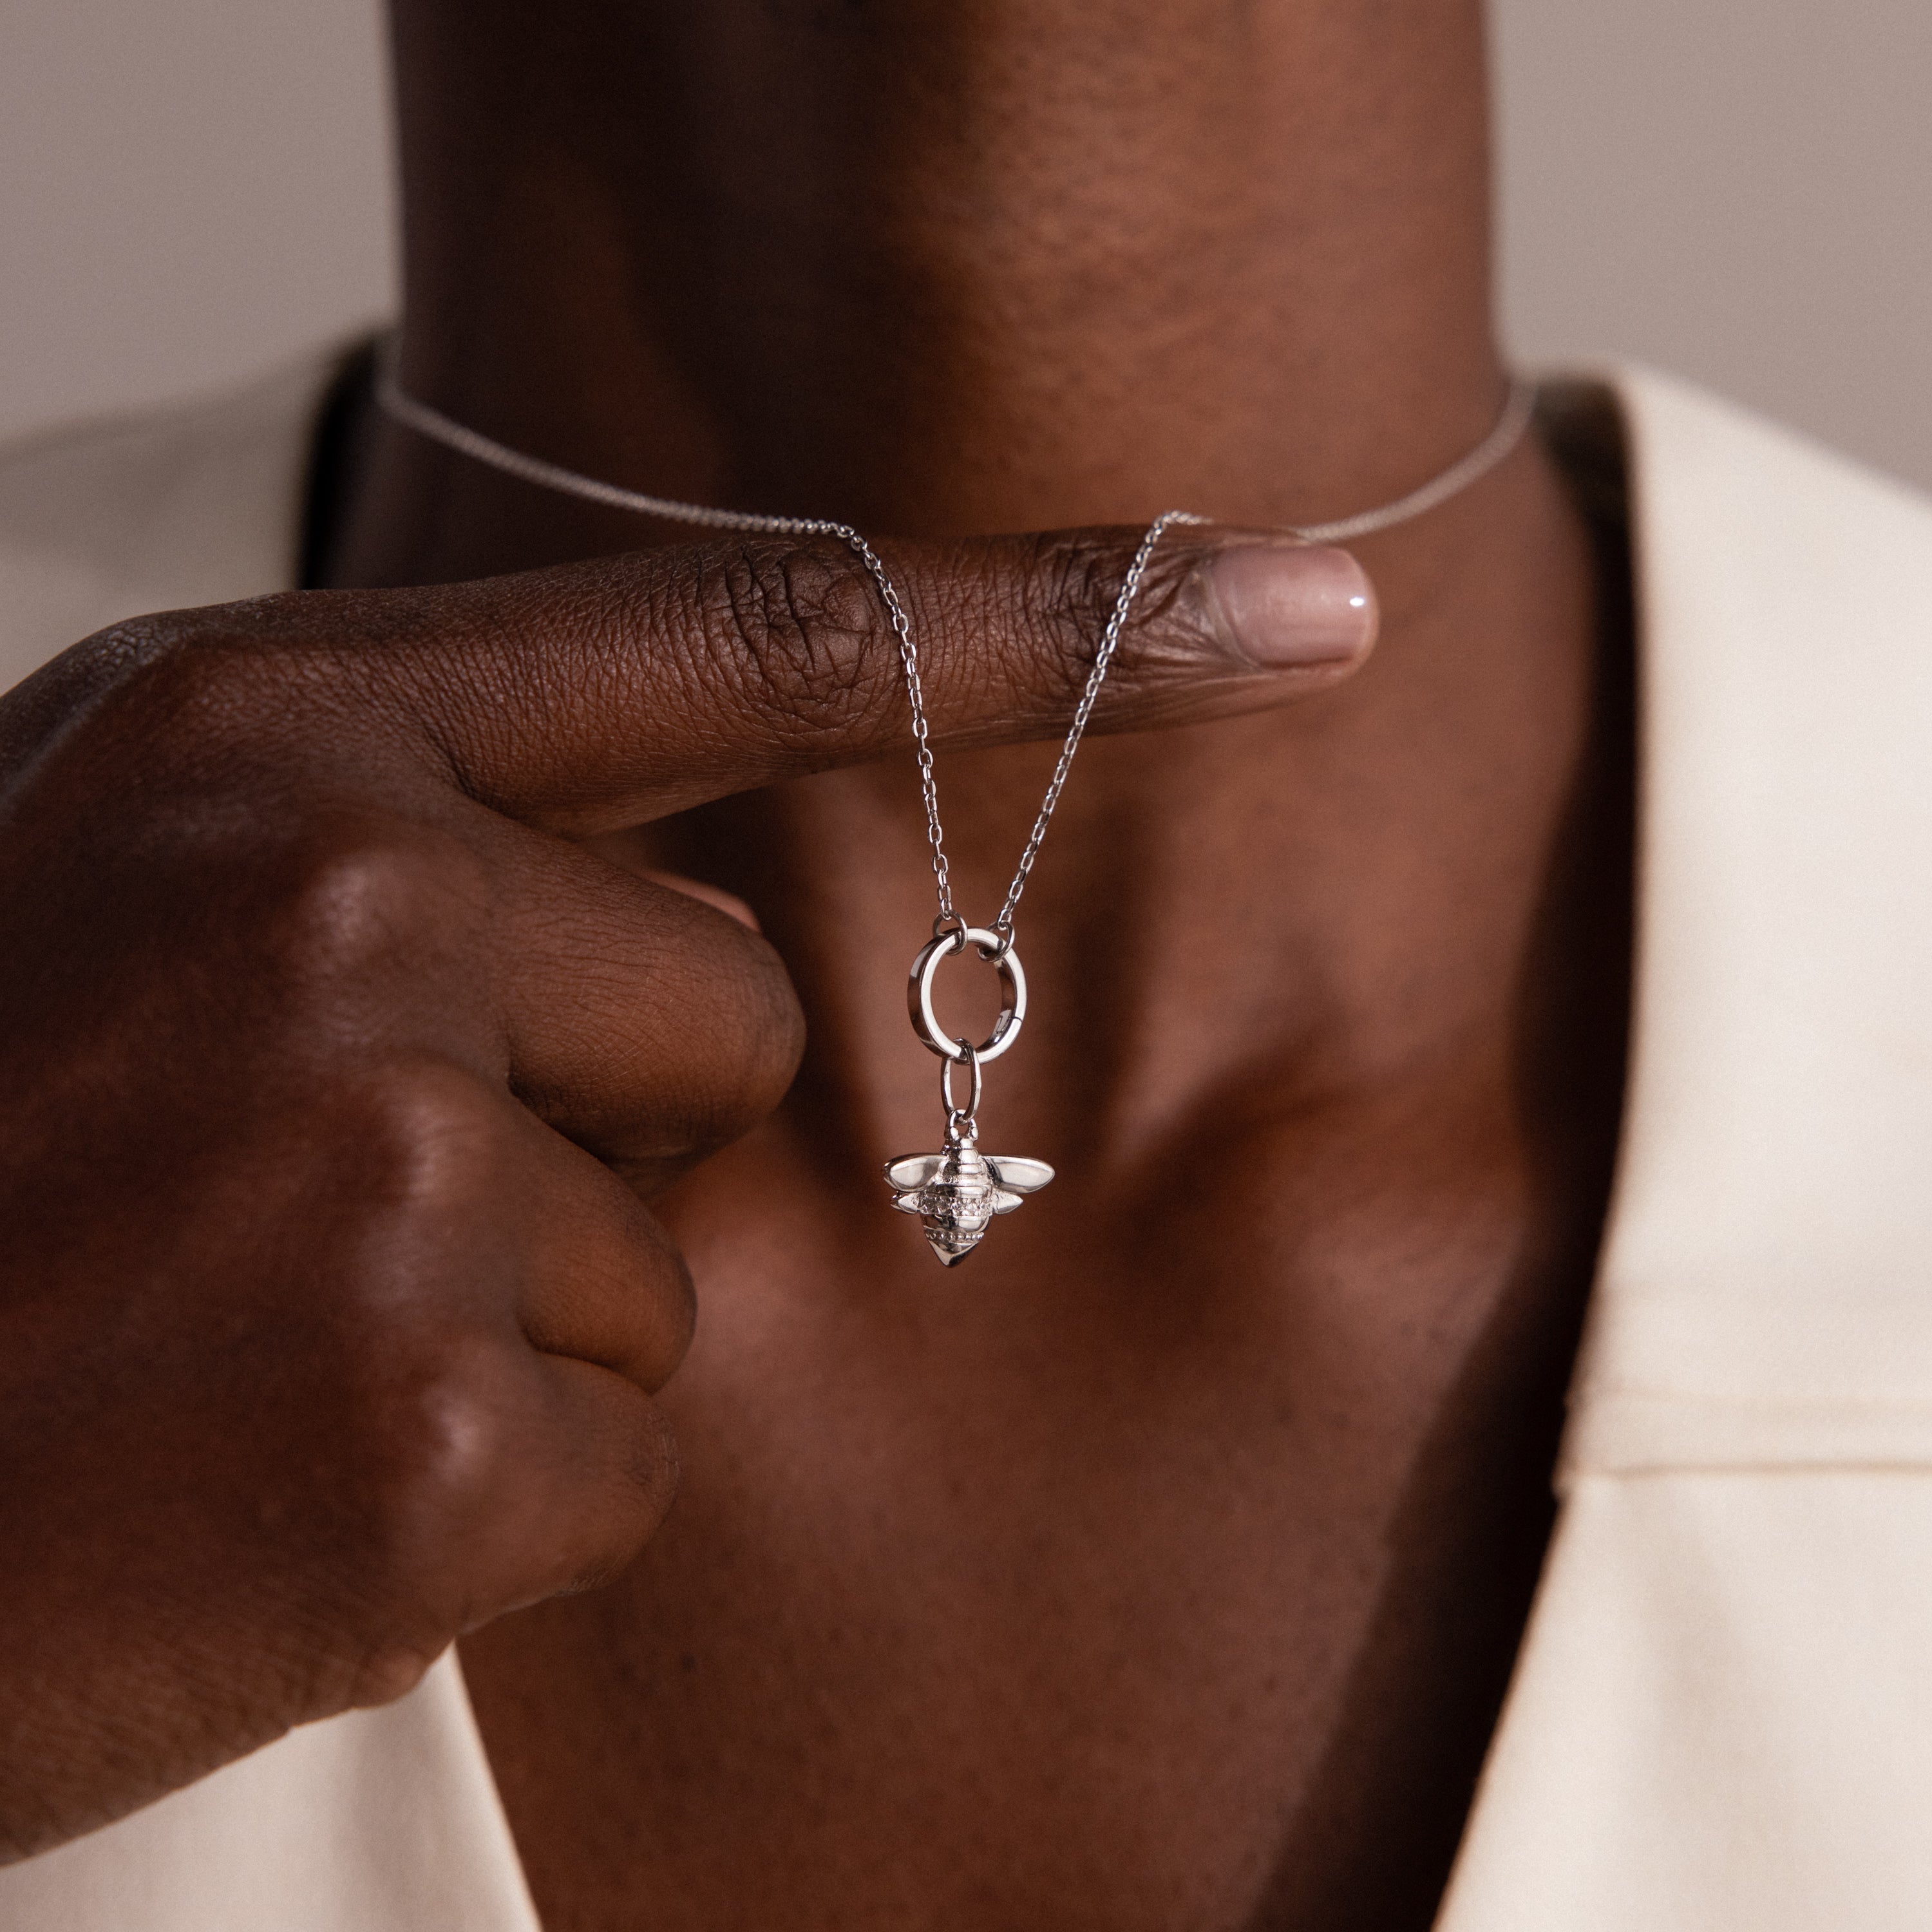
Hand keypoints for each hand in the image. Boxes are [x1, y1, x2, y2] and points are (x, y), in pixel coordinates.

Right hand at [0, 524, 1371, 1859]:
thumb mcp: (134, 893)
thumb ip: (429, 848)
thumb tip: (704, 925)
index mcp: (274, 744)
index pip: (767, 640)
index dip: (1067, 619)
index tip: (1307, 604)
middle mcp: (342, 913)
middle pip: (720, 1020)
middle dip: (575, 1133)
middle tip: (307, 1204)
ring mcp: (384, 1179)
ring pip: (669, 1263)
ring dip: (498, 1326)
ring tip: (251, 1346)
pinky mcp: (422, 1443)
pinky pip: (620, 1461)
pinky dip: (479, 1504)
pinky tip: (270, 1490)